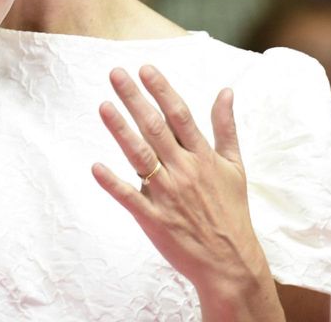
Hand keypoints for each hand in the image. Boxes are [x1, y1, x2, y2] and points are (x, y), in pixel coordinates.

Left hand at [92, 66, 280, 318]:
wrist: (230, 261)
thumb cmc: (232, 211)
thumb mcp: (235, 166)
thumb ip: (226, 127)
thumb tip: (226, 91)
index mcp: (203, 156)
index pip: (179, 115)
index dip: (161, 90)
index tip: (145, 68)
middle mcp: (184, 171)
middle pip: (155, 128)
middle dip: (134, 99)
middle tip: (115, 74)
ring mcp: (167, 195)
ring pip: (140, 156)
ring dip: (120, 130)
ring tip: (103, 106)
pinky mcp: (153, 219)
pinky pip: (129, 197)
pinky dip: (113, 183)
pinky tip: (96, 166)